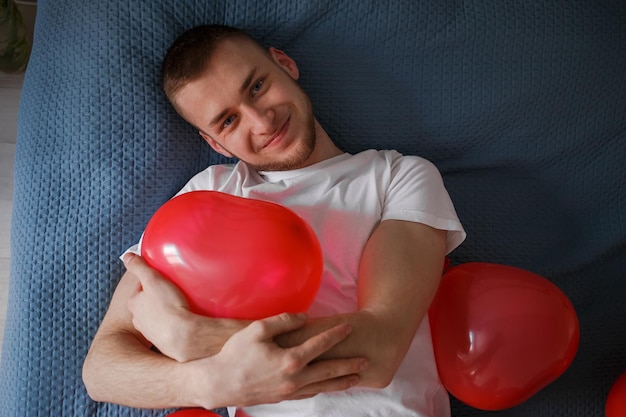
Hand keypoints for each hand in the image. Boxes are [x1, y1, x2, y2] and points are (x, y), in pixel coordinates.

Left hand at [124, 253, 244, 361]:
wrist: (182, 337)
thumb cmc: (167, 308)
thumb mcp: (153, 280)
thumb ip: (140, 267)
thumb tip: (128, 256)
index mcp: (134, 302)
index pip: (141, 287)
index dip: (152, 282)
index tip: (163, 280)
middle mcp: (137, 318)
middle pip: (147, 302)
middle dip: (157, 297)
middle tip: (172, 292)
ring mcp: (149, 331)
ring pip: (156, 316)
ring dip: (164, 312)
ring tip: (179, 305)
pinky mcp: (161, 341)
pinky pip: (165, 328)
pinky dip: (171, 324)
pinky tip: (181, 321)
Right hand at [188, 313, 368, 408]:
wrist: (220, 383)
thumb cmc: (236, 355)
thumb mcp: (257, 330)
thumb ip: (283, 321)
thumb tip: (304, 318)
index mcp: (291, 360)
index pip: (320, 345)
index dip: (336, 335)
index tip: (348, 327)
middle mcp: (295, 378)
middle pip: (329, 371)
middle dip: (349, 365)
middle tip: (365, 361)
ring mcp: (289, 391)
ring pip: (322, 386)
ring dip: (340, 382)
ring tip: (356, 378)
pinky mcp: (282, 398)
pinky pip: (309, 394)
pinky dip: (322, 390)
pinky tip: (327, 386)